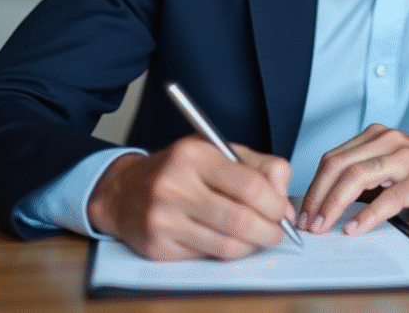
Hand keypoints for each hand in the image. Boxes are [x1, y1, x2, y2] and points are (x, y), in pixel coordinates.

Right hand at [87, 137, 294, 260]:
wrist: (123, 191)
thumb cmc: (179, 170)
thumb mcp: (218, 151)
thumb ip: (260, 167)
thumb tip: (285, 200)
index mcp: (194, 155)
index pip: (249, 185)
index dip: (275, 203)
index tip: (283, 211)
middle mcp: (175, 186)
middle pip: (240, 220)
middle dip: (270, 231)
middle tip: (278, 232)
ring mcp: (163, 219)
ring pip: (227, 245)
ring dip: (252, 246)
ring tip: (258, 237)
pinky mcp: (158, 247)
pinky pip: (207, 257)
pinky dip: (227, 252)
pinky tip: (228, 240)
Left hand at [297, 124, 408, 236]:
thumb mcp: (396, 165)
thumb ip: (368, 173)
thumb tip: (329, 200)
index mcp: (378, 136)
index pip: (333, 158)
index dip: (313, 186)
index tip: (303, 211)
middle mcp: (389, 141)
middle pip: (338, 166)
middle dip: (317, 197)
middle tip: (307, 223)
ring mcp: (406, 159)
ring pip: (356, 178)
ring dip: (333, 205)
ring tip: (324, 226)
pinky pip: (387, 199)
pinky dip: (366, 216)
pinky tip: (356, 229)